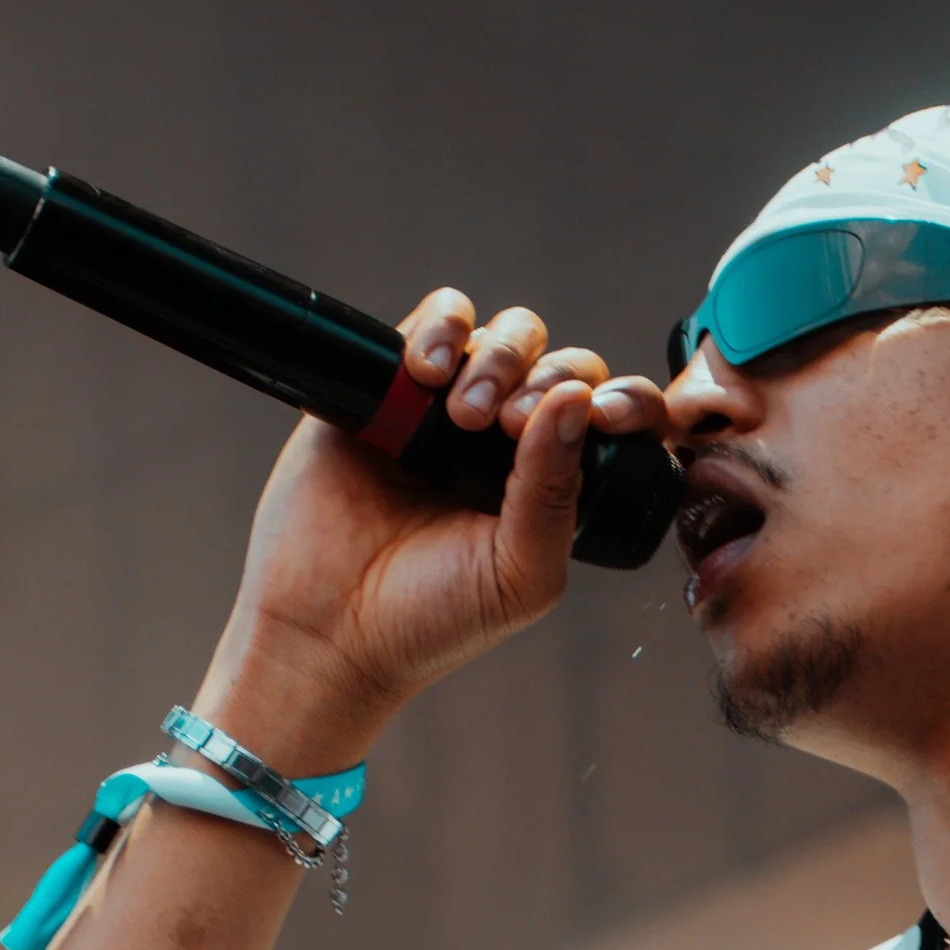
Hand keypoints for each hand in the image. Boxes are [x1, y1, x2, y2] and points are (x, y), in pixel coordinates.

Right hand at [193, 287, 674, 770]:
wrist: (326, 627)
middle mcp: (509, 441)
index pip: (610, 418)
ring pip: (506, 335)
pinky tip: (425, 373)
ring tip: (462, 412)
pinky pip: (436, 322)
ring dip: (498, 356)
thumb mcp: (519, 570)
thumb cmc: (431, 617)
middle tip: (508, 426)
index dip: (624, 402)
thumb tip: (578, 398)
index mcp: (554, 484)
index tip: (608, 417)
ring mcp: (448, 407)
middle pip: (560, 364)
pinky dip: (442, 327)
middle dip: (545, 379)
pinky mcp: (389, 386)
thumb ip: (555, 490)